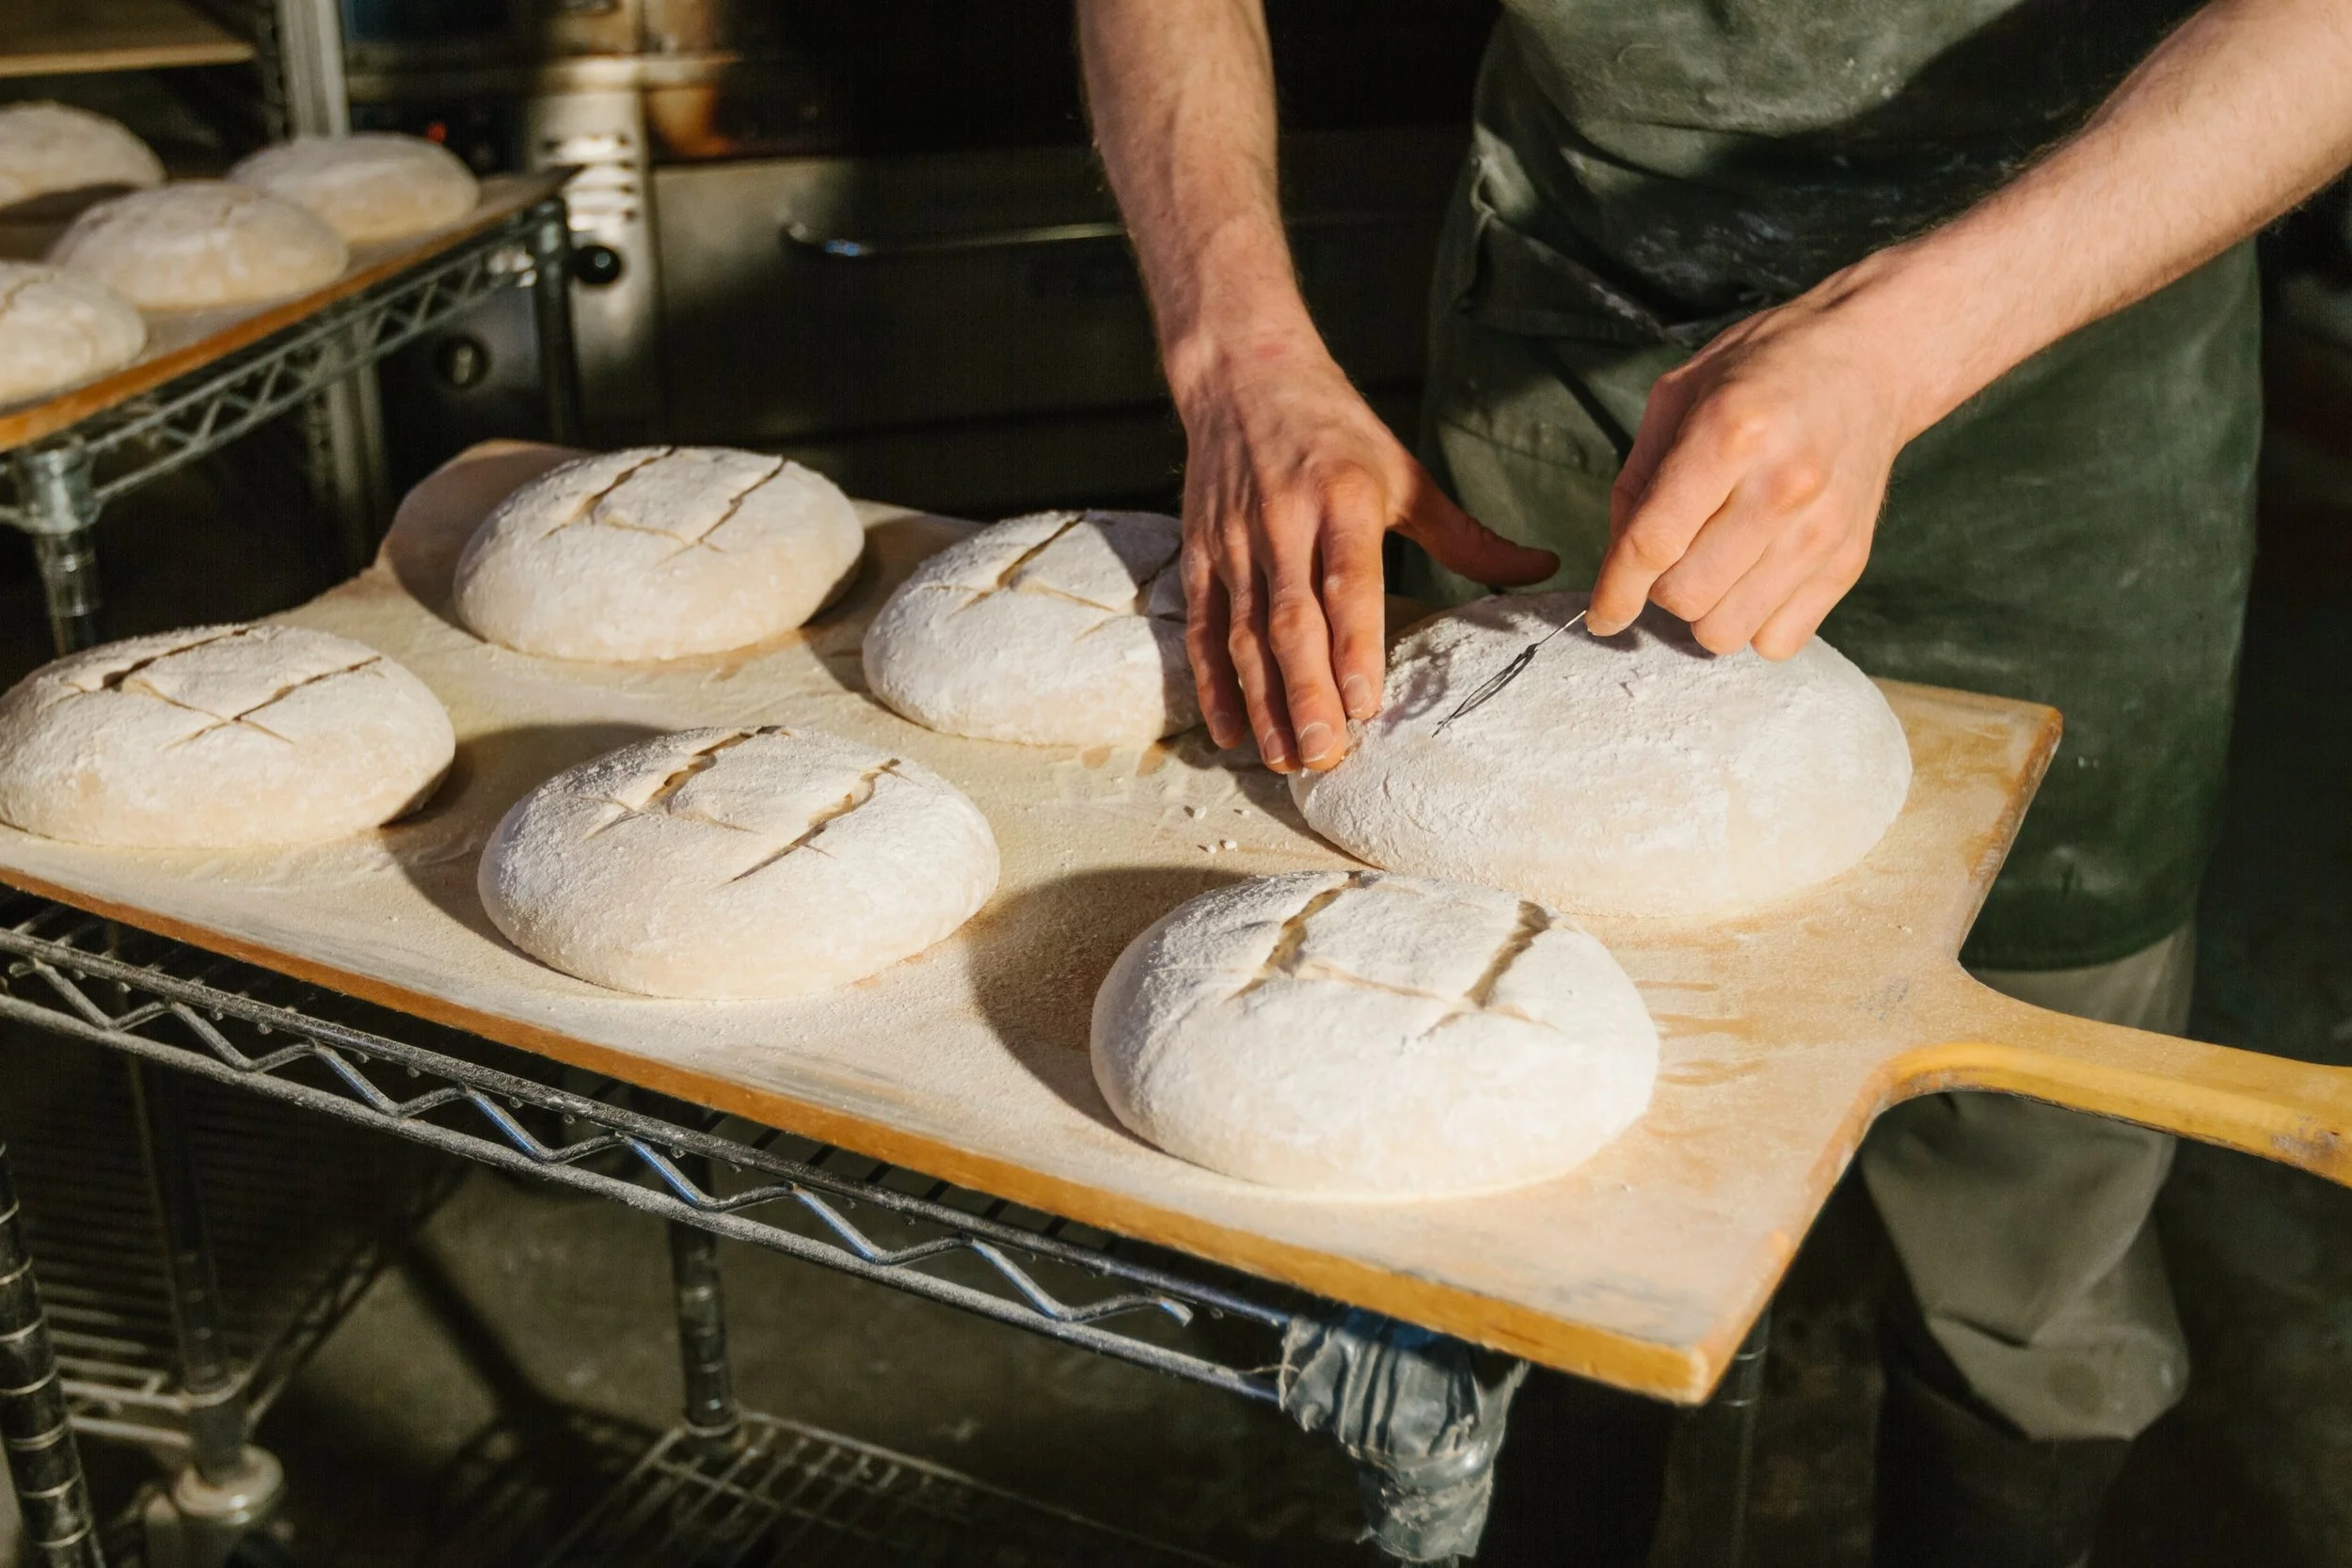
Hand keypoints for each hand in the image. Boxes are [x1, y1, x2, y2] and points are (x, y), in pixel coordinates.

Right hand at [1178, 339, 1557, 771]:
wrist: (1243, 375)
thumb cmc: (1335, 430)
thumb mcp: (1404, 474)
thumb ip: (1465, 536)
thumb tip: (1540, 570)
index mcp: (1344, 498)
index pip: (1347, 580)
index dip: (1353, 645)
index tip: (1366, 705)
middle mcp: (1284, 521)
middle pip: (1291, 620)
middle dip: (1306, 693)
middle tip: (1325, 754)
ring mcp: (1235, 540)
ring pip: (1244, 634)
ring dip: (1263, 702)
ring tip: (1287, 758)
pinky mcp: (1200, 553)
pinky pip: (1203, 628)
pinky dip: (1213, 684)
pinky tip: (1232, 732)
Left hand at [1588, 275, 1927, 657]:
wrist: (1873, 359)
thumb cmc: (1765, 370)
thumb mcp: (1681, 394)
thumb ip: (1638, 479)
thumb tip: (1617, 564)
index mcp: (1731, 433)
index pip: (1654, 542)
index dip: (1614, 591)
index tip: (1601, 615)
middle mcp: (1783, 486)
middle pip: (1685, 595)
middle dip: (1660, 587)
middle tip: (1676, 551)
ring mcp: (1823, 529)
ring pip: (1726, 630)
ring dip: (1705, 609)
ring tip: (1715, 563)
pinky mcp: (1850, 560)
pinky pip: (1776, 641)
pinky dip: (1752, 622)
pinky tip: (1754, 578)